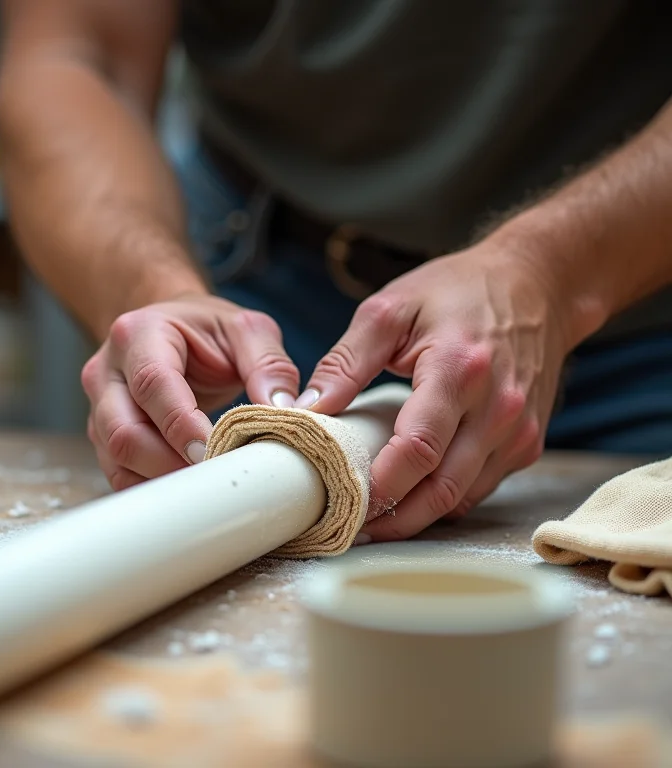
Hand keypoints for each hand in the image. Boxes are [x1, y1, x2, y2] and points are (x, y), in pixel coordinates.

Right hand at [81, 295, 298, 489]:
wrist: (173, 330)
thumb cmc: (208, 331)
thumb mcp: (246, 330)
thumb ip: (269, 364)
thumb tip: (282, 410)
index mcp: (139, 334)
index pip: (153, 383)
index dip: (181, 424)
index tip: (213, 452)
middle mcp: (107, 372)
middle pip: (124, 431)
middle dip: (169, 463)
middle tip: (215, 479)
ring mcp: (100, 407)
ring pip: (117, 458)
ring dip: (161, 480)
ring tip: (206, 490)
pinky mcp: (104, 436)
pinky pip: (119, 473)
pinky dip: (151, 487)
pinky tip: (186, 493)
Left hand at [300, 244, 569, 539]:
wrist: (534, 285)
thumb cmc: (457, 291)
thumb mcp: (391, 309)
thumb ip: (346, 361)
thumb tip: (310, 409)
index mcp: (459, 371)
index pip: (417, 450)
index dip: (379, 486)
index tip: (344, 502)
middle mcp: (497, 409)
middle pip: (442, 489)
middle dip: (395, 519)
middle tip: (354, 527)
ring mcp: (518, 430)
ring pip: (463, 497)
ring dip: (419, 516)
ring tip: (377, 518)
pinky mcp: (527, 441)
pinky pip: (481, 487)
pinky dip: (446, 498)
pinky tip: (415, 495)